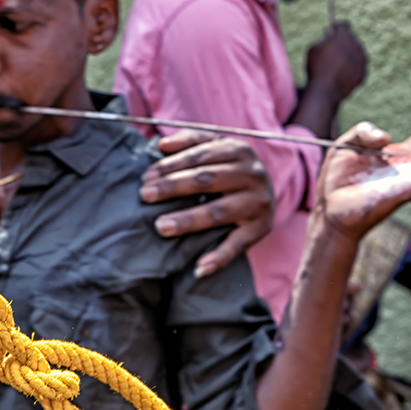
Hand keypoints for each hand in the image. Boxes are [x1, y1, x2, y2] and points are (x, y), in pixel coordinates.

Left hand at [141, 131, 274, 278]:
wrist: (265, 191)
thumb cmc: (228, 167)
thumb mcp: (214, 147)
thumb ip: (189, 141)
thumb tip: (162, 144)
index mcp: (238, 150)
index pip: (200, 156)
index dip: (171, 165)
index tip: (146, 177)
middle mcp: (252, 175)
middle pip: (207, 180)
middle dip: (173, 187)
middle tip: (145, 196)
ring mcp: (258, 203)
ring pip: (219, 212)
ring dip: (189, 220)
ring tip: (161, 226)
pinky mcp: (261, 228)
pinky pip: (238, 245)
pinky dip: (219, 257)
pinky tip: (198, 268)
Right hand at [305, 21, 367, 102]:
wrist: (326, 90)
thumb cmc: (317, 67)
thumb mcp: (314, 49)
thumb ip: (323, 38)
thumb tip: (329, 32)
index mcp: (344, 36)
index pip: (344, 25)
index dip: (337, 28)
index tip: (332, 31)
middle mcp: (357, 45)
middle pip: (351, 39)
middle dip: (343, 42)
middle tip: (332, 50)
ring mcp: (362, 60)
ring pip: (356, 53)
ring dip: (348, 56)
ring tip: (334, 65)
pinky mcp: (363, 72)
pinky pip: (358, 67)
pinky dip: (351, 68)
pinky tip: (339, 74)